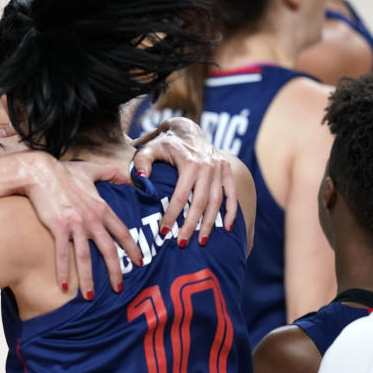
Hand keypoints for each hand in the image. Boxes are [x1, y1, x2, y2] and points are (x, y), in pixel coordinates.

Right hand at [19, 153, 141, 297]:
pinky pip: (62, 253)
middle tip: (119, 289)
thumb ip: (110, 173)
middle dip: (115, 272)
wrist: (40, 172)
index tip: (140, 262)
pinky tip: (63, 286)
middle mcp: (92, 218)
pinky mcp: (58, 227)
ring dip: (89, 279)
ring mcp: (75, 224)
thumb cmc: (63, 172)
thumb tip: (125, 176)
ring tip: (90, 297)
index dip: (132, 248)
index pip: (122, 232)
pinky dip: (63, 271)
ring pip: (85, 257)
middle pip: (108, 250)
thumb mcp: (91, 170)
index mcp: (101, 207)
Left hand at [132, 117, 237, 245]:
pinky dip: (232, 211)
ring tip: (201, 241)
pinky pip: (232, 194)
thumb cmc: (165, 143)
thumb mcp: (150, 148)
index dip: (172, 215)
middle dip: (191, 225)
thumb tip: (140, 178)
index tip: (164, 232)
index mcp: (190, 163)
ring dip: (210, 223)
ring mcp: (219, 168)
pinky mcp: (227, 170)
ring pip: (217, 201)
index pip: (180, 196)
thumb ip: (142, 161)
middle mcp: (208, 166)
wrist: (187, 129)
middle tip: (182, 243)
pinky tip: (228, 227)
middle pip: (200, 203)